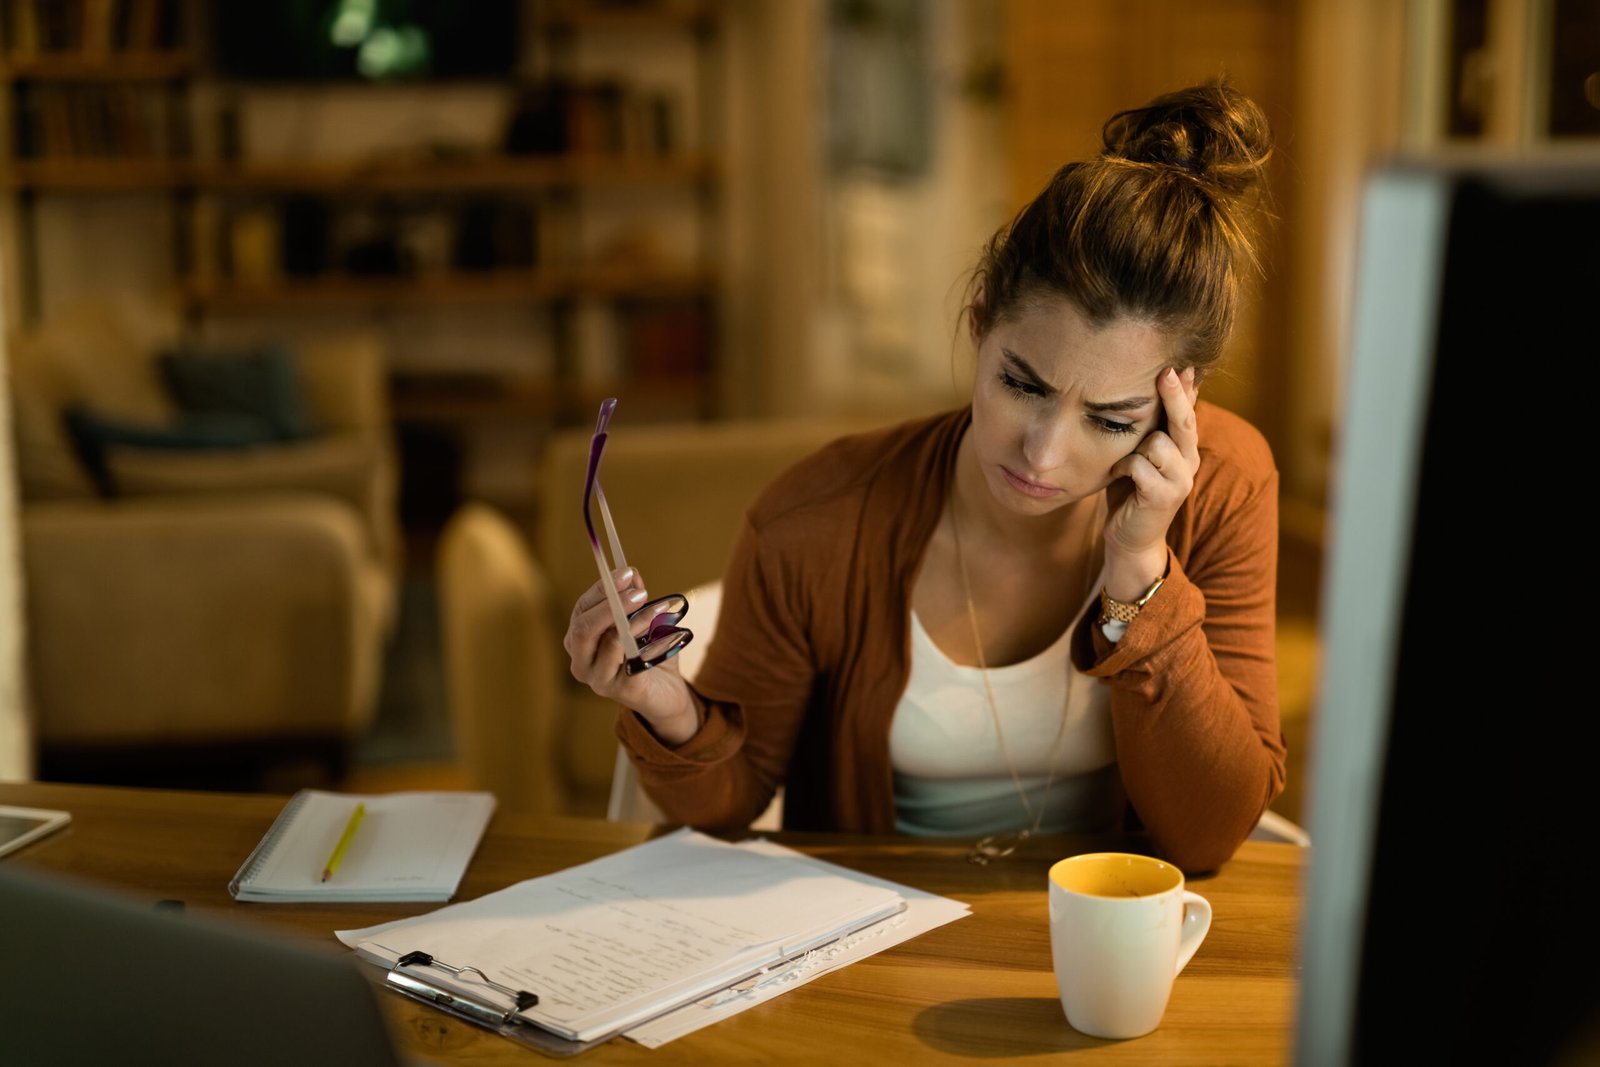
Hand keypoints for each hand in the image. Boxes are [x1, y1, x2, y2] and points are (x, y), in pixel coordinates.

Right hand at [564, 567, 699, 744]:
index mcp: (580, 641)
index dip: (602, 588)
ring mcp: (597, 680)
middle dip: (611, 604)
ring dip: (637, 621)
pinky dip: (651, 643)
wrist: (666, 695)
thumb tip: (632, 574)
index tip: (626, 571)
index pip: (582, 609)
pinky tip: (665, 634)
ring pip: (609, 642)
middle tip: (639, 591)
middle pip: (583, 628)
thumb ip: (634, 600)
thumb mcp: (643, 622)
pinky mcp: (620, 692)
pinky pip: (633, 660)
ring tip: (659, 607)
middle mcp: (581, 662)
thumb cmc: (649, 655)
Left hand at [1102, 366, 1199, 600]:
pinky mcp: (1164, 496)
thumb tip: (1155, 389)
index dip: (1185, 387)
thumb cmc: (1131, 489)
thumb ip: (1149, 427)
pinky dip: (1124, 467)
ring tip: (1124, 462)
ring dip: (1133, 447)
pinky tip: (1118, 475)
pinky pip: (1140, 465)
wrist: (1130, 537)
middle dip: (1174, 394)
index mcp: (1184, 448)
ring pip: (1157, 442)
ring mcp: (1180, 479)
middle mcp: (1189, 460)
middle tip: (1166, 371)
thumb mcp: (1140, 453)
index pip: (1188, 410)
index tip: (1181, 362)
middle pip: (1183, 419)